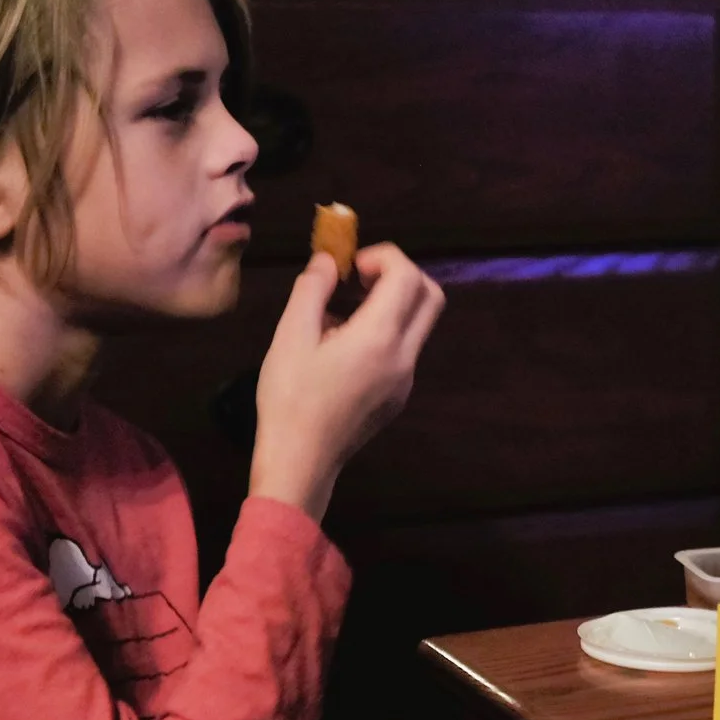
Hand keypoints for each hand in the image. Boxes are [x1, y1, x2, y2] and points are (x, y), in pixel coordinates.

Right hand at [250, 244, 445, 520]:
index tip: (349, 265)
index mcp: (380, 338)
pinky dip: (386, 331)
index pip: (407, 276)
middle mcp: (404, 357)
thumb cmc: (290, 398)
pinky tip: (343, 344)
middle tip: (359, 279)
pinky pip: (405, 349)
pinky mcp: (399, 396)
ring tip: (341, 312)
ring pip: (419, 324)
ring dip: (392, 303)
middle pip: (430, 297)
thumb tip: (327, 260)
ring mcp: (406, 379)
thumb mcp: (290, 336)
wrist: (302, 461)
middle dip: (400, 275)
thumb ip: (312, 290)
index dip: (382, 257)